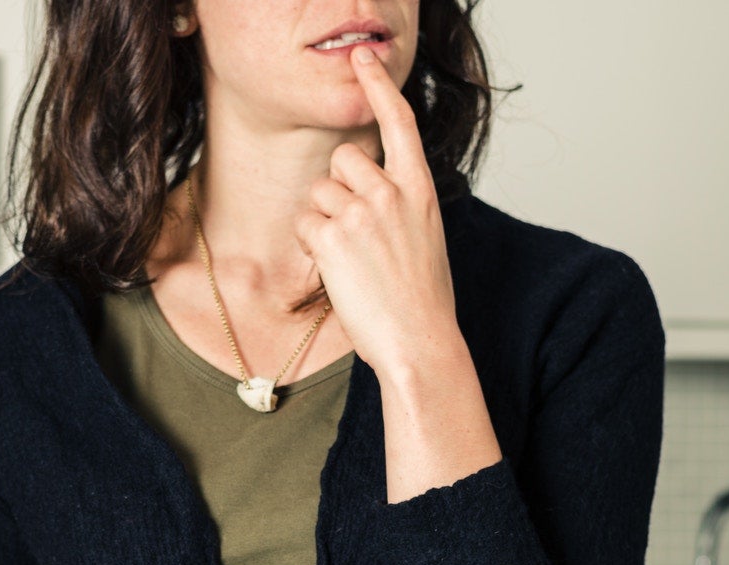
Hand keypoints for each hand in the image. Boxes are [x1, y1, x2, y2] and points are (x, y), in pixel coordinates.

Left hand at [293, 44, 460, 383]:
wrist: (420, 343)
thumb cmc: (422, 300)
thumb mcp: (424, 237)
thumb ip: (399, 203)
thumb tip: (365, 189)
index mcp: (421, 190)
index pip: (399, 122)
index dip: (378, 86)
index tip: (362, 58)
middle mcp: (392, 193)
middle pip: (343, 158)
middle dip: (338, 188)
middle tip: (355, 233)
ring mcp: (361, 213)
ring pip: (319, 192)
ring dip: (323, 222)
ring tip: (351, 260)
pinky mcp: (332, 238)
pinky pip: (304, 223)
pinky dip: (312, 246)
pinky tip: (337, 271)